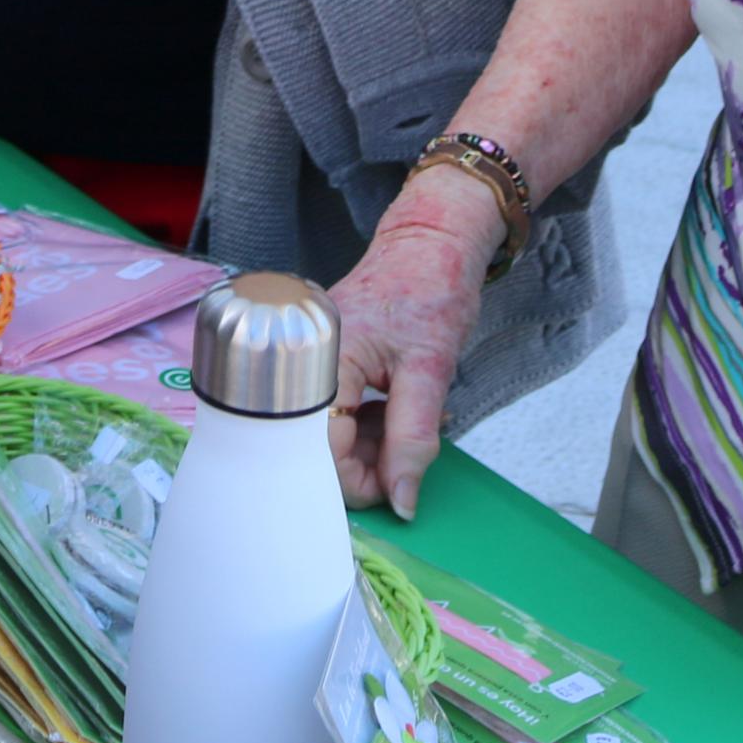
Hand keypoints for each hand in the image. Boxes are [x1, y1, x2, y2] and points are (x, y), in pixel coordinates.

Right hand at [325, 163, 501, 518]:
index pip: (322, 448)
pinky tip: (393, 413)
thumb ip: (413, 438)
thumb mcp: (431, 369)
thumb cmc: (433, 290)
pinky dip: (364, 424)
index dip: (357, 481)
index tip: (395, 493)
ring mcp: (315, 358)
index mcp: (327, 358)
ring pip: (328, 429)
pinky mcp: (326, 359)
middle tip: (408, 458)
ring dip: (367, 445)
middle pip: (318, 442)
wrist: (433, 240)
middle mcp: (308, 358)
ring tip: (407, 427)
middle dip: (364, 462)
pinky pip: (336, 409)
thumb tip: (402, 501)